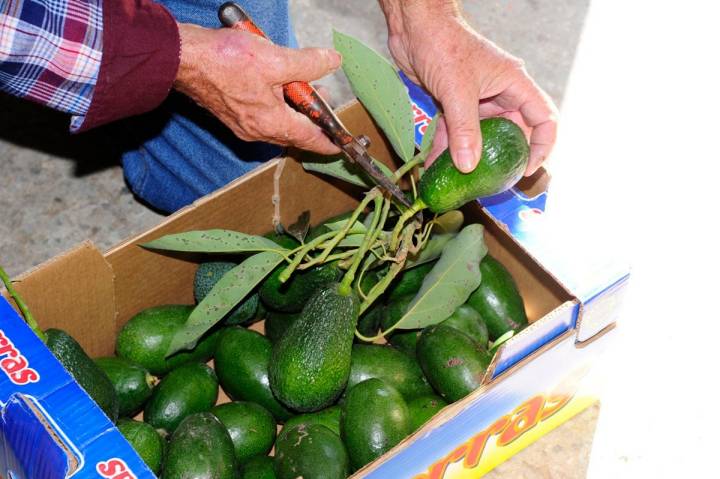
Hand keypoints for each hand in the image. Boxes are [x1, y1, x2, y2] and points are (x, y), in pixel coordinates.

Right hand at [174, 23, 341, 154]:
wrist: (184, 58)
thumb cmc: (225, 61)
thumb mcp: (275, 59)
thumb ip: (308, 64)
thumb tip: (332, 61)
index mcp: (272, 124)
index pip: (309, 139)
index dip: (329, 142)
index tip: (341, 146)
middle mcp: (258, 130)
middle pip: (295, 129)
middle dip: (312, 115)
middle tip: (324, 96)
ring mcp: (244, 124)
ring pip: (279, 120)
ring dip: (294, 105)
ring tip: (302, 82)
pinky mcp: (233, 112)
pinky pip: (263, 113)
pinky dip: (276, 101)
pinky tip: (277, 79)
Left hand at [383, 5, 556, 174]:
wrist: (414, 26)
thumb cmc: (443, 44)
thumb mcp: (457, 91)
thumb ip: (464, 130)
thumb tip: (469, 165)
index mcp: (514, 84)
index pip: (543, 119)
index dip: (541, 147)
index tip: (526, 169)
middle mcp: (499, 93)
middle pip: (511, 133)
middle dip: (502, 158)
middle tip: (492, 182)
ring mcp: (476, 100)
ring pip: (480, 136)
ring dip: (471, 157)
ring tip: (463, 180)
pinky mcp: (454, 103)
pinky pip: (456, 132)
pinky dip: (448, 148)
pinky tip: (437, 165)